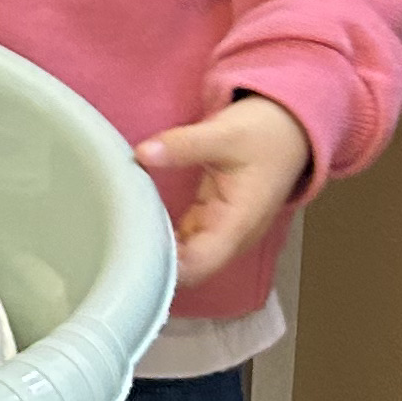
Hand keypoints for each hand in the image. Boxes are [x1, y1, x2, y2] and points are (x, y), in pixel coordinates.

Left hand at [135, 93, 315, 286]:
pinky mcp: (212, 221)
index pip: (198, 264)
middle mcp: (231, 238)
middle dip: (154, 263)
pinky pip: (184, 239)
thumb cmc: (264, 134)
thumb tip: (142, 153)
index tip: (129, 253)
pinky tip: (134, 226)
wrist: (290, 130)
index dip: (164, 267)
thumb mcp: (225, 133)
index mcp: (237, 224)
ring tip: (116, 238)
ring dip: (156, 250)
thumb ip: (183, 145)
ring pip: (185, 257)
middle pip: (189, 269)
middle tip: (112, 245)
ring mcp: (221, 232)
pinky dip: (163, 235)